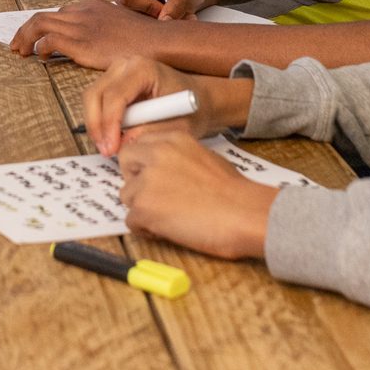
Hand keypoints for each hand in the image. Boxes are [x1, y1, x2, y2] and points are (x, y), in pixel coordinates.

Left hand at [11, 0, 168, 70]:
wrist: (157, 42)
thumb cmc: (144, 39)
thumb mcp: (121, 26)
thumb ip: (104, 29)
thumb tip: (96, 41)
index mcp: (93, 6)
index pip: (60, 12)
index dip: (44, 25)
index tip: (36, 37)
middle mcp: (83, 11)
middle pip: (44, 16)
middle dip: (27, 30)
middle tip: (18, 45)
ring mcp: (81, 25)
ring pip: (39, 23)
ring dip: (25, 37)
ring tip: (20, 51)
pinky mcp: (81, 41)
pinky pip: (49, 40)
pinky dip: (39, 47)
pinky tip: (40, 56)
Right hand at [84, 56, 250, 154]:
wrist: (199, 99)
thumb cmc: (192, 109)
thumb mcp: (176, 126)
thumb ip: (149, 133)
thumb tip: (122, 144)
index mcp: (144, 69)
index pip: (116, 96)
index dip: (109, 124)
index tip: (111, 148)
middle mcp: (126, 64)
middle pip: (96, 94)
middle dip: (97, 126)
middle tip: (106, 151)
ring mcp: (117, 71)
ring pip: (92, 98)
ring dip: (97, 125)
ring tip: (109, 148)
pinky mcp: (114, 81)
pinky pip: (98, 101)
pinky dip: (100, 121)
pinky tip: (112, 138)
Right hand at [112, 0, 210, 19]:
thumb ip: (178, 0)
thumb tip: (164, 20)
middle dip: (152, 5)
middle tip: (168, 6)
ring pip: (128, 12)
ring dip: (152, 16)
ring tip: (168, 12)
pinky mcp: (125, 12)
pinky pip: (133, 23)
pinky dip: (152, 25)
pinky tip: (163, 19)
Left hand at [118, 131, 274, 259]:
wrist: (244, 213)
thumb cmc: (234, 193)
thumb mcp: (204, 157)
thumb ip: (177, 159)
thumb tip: (161, 173)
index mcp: (172, 140)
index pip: (138, 145)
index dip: (143, 164)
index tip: (151, 177)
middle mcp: (155, 154)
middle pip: (125, 164)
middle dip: (136, 180)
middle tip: (156, 197)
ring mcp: (147, 181)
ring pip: (127, 196)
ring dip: (143, 208)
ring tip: (170, 217)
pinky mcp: (144, 208)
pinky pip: (131, 221)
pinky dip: (147, 229)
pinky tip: (169, 230)